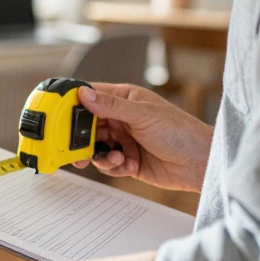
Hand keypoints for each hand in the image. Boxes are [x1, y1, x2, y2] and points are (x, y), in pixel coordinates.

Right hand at [76, 83, 213, 191]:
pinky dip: (113, 166)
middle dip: (82, 138)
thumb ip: (110, 105)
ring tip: (118, 158)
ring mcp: (123, 140)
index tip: (59, 114)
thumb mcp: (142, 115)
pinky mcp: (126, 160)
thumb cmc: (181, 132)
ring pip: (95, 147)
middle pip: (88, 125)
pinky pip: (107, 164)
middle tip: (77, 147)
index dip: (74, 104)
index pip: (91, 96)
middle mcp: (121, 119)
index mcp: (125, 99)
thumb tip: (83, 94)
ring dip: (102, 155)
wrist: (200, 164)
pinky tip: (129, 164)